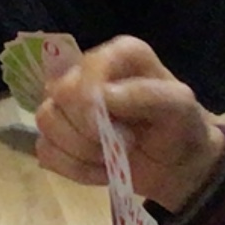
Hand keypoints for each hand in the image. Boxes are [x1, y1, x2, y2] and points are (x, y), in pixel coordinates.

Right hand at [31, 36, 224, 210]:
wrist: (176, 164)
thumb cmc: (179, 128)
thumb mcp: (180, 107)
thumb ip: (146, 94)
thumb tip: (101, 96)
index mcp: (118, 55)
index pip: (85, 70)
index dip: (93, 103)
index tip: (122, 129)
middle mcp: (86, 72)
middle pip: (59, 96)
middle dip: (90, 132)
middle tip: (121, 144)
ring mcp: (66, 104)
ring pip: (46, 123)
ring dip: (81, 152)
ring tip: (111, 158)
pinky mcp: (56, 136)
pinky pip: (45, 151)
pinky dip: (73, 168)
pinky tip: (98, 169)